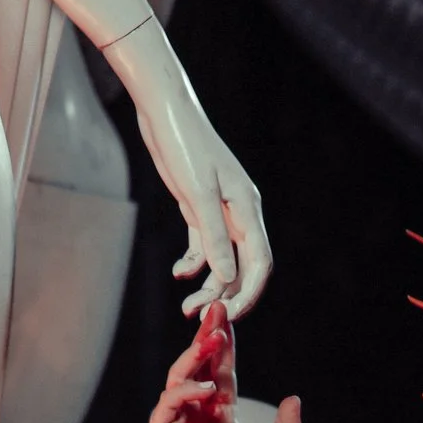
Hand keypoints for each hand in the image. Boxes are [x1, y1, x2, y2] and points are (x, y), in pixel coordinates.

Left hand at [129, 60, 271, 317]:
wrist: (163, 108)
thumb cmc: (183, 143)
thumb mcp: (197, 193)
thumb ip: (214, 236)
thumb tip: (228, 277)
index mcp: (247, 208)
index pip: (259, 263)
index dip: (249, 293)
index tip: (228, 314)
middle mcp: (239, 213)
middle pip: (242, 267)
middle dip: (224, 294)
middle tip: (198, 313)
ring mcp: (220, 211)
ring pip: (222, 260)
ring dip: (207, 284)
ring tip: (186, 304)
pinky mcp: (199, 207)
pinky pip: (203, 246)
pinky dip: (193, 263)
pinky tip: (178, 272)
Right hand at [149, 305, 300, 422]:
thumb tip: (294, 398)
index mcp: (219, 414)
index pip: (220, 371)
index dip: (225, 345)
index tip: (230, 317)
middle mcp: (196, 413)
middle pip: (198, 365)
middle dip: (206, 337)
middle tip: (216, 310)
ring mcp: (176, 422)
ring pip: (180, 376)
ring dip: (195, 356)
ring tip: (213, 339)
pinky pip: (170, 402)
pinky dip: (186, 392)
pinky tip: (207, 390)